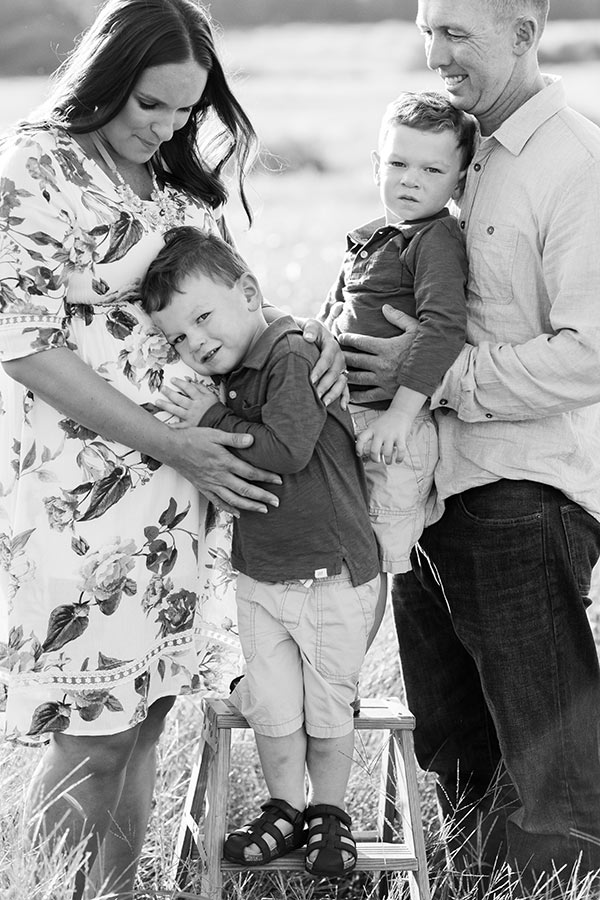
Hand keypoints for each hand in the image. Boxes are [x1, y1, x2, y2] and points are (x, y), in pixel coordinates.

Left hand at [155, 377, 217, 427]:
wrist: (223, 424)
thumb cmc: (217, 410)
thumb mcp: (212, 396)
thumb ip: (202, 388)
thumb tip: (193, 383)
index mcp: (200, 398)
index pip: (188, 388)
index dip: (180, 383)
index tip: (173, 380)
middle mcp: (194, 407)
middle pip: (179, 398)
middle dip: (169, 393)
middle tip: (162, 389)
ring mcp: (191, 417)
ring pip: (176, 410)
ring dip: (166, 405)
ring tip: (157, 401)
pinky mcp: (190, 426)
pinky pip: (178, 426)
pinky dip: (170, 426)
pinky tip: (162, 424)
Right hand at [167, 427, 281, 516]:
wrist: (171, 448)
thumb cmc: (192, 438)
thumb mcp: (214, 433)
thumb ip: (234, 438)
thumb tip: (252, 440)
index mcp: (224, 462)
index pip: (250, 472)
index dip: (266, 477)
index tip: (278, 481)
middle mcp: (219, 476)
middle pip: (245, 490)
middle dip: (263, 497)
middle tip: (277, 502)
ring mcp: (211, 484)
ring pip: (233, 500)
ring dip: (250, 506)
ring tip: (264, 510)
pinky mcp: (203, 488)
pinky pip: (217, 502)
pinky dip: (229, 509)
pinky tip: (239, 513)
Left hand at [302, 318, 348, 408]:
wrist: (311, 334)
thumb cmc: (308, 331)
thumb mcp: (310, 325)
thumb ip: (310, 329)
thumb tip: (308, 337)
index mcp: (332, 345)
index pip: (326, 358)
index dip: (319, 369)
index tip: (310, 379)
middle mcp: (339, 357)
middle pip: (334, 373)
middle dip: (325, 385)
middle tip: (315, 396)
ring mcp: (341, 368)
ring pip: (341, 382)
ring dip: (333, 394)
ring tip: (324, 404)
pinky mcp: (341, 376)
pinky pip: (345, 388)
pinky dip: (345, 397)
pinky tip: (342, 407)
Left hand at [338, 306, 417, 403]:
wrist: (436, 372)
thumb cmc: (426, 349)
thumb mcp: (415, 329)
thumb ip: (398, 317)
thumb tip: (384, 307)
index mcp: (385, 347)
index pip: (360, 342)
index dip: (347, 339)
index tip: (339, 338)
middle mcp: (381, 364)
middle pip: (354, 360)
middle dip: (341, 356)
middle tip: (332, 355)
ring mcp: (382, 379)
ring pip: (357, 377)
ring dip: (345, 374)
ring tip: (336, 372)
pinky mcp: (386, 392)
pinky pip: (367, 395)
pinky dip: (356, 396)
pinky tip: (347, 394)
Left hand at [355, 409, 411, 464]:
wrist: (400, 411)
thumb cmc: (386, 421)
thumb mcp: (374, 425)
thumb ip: (369, 435)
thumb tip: (362, 448)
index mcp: (372, 429)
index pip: (361, 439)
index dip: (358, 448)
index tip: (359, 454)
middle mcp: (380, 432)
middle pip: (373, 450)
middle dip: (374, 459)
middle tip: (377, 460)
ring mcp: (391, 435)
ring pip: (387, 453)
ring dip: (387, 461)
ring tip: (388, 461)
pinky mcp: (401, 437)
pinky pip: (400, 451)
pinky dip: (399, 458)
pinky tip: (398, 460)